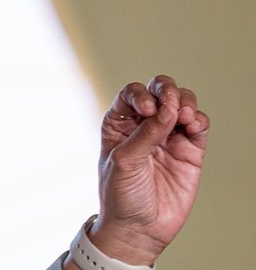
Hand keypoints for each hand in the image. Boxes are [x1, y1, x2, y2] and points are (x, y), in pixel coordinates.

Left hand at [89, 75, 209, 265]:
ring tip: (184, 116)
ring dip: (185, 102)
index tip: (147, 109)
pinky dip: (199, 120)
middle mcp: (144, 125)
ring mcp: (168, 136)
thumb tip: (167, 109)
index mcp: (120, 123)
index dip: (141, 94)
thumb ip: (146, 134)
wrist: (138, 228)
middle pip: (159, 92)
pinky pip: (198, 126)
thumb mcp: (125, 161)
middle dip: (166, 89)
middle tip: (171, 103)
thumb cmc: (121, 194)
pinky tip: (193, 125)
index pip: (132, 94)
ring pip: (182, 104)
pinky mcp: (190, 151)